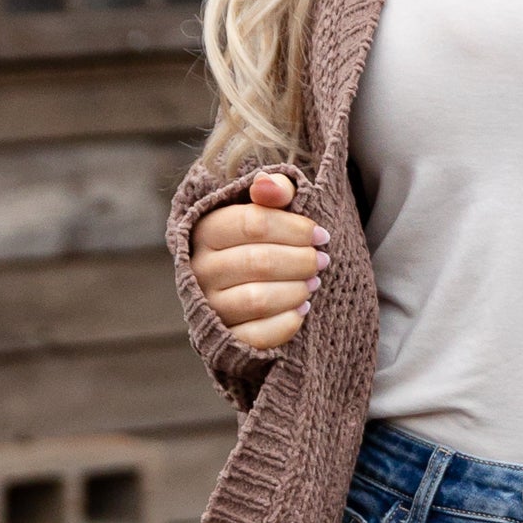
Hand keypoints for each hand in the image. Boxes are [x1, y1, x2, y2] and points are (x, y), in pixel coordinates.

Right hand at [191, 169, 326, 352]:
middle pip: (259, 262)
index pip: (253, 223)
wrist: (244, 286)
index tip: (321, 235)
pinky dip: (286, 322)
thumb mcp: (266, 209)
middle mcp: (200, 269)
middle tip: (322, 261)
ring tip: (313, 283)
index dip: (295, 228)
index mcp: (206, 231)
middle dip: (301, 261)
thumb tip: (268, 184)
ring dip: (295, 290)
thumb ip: (272, 189)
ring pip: (257, 299)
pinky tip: (301, 309)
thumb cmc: (262, 241)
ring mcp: (209, 306)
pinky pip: (257, 335)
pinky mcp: (224, 338)